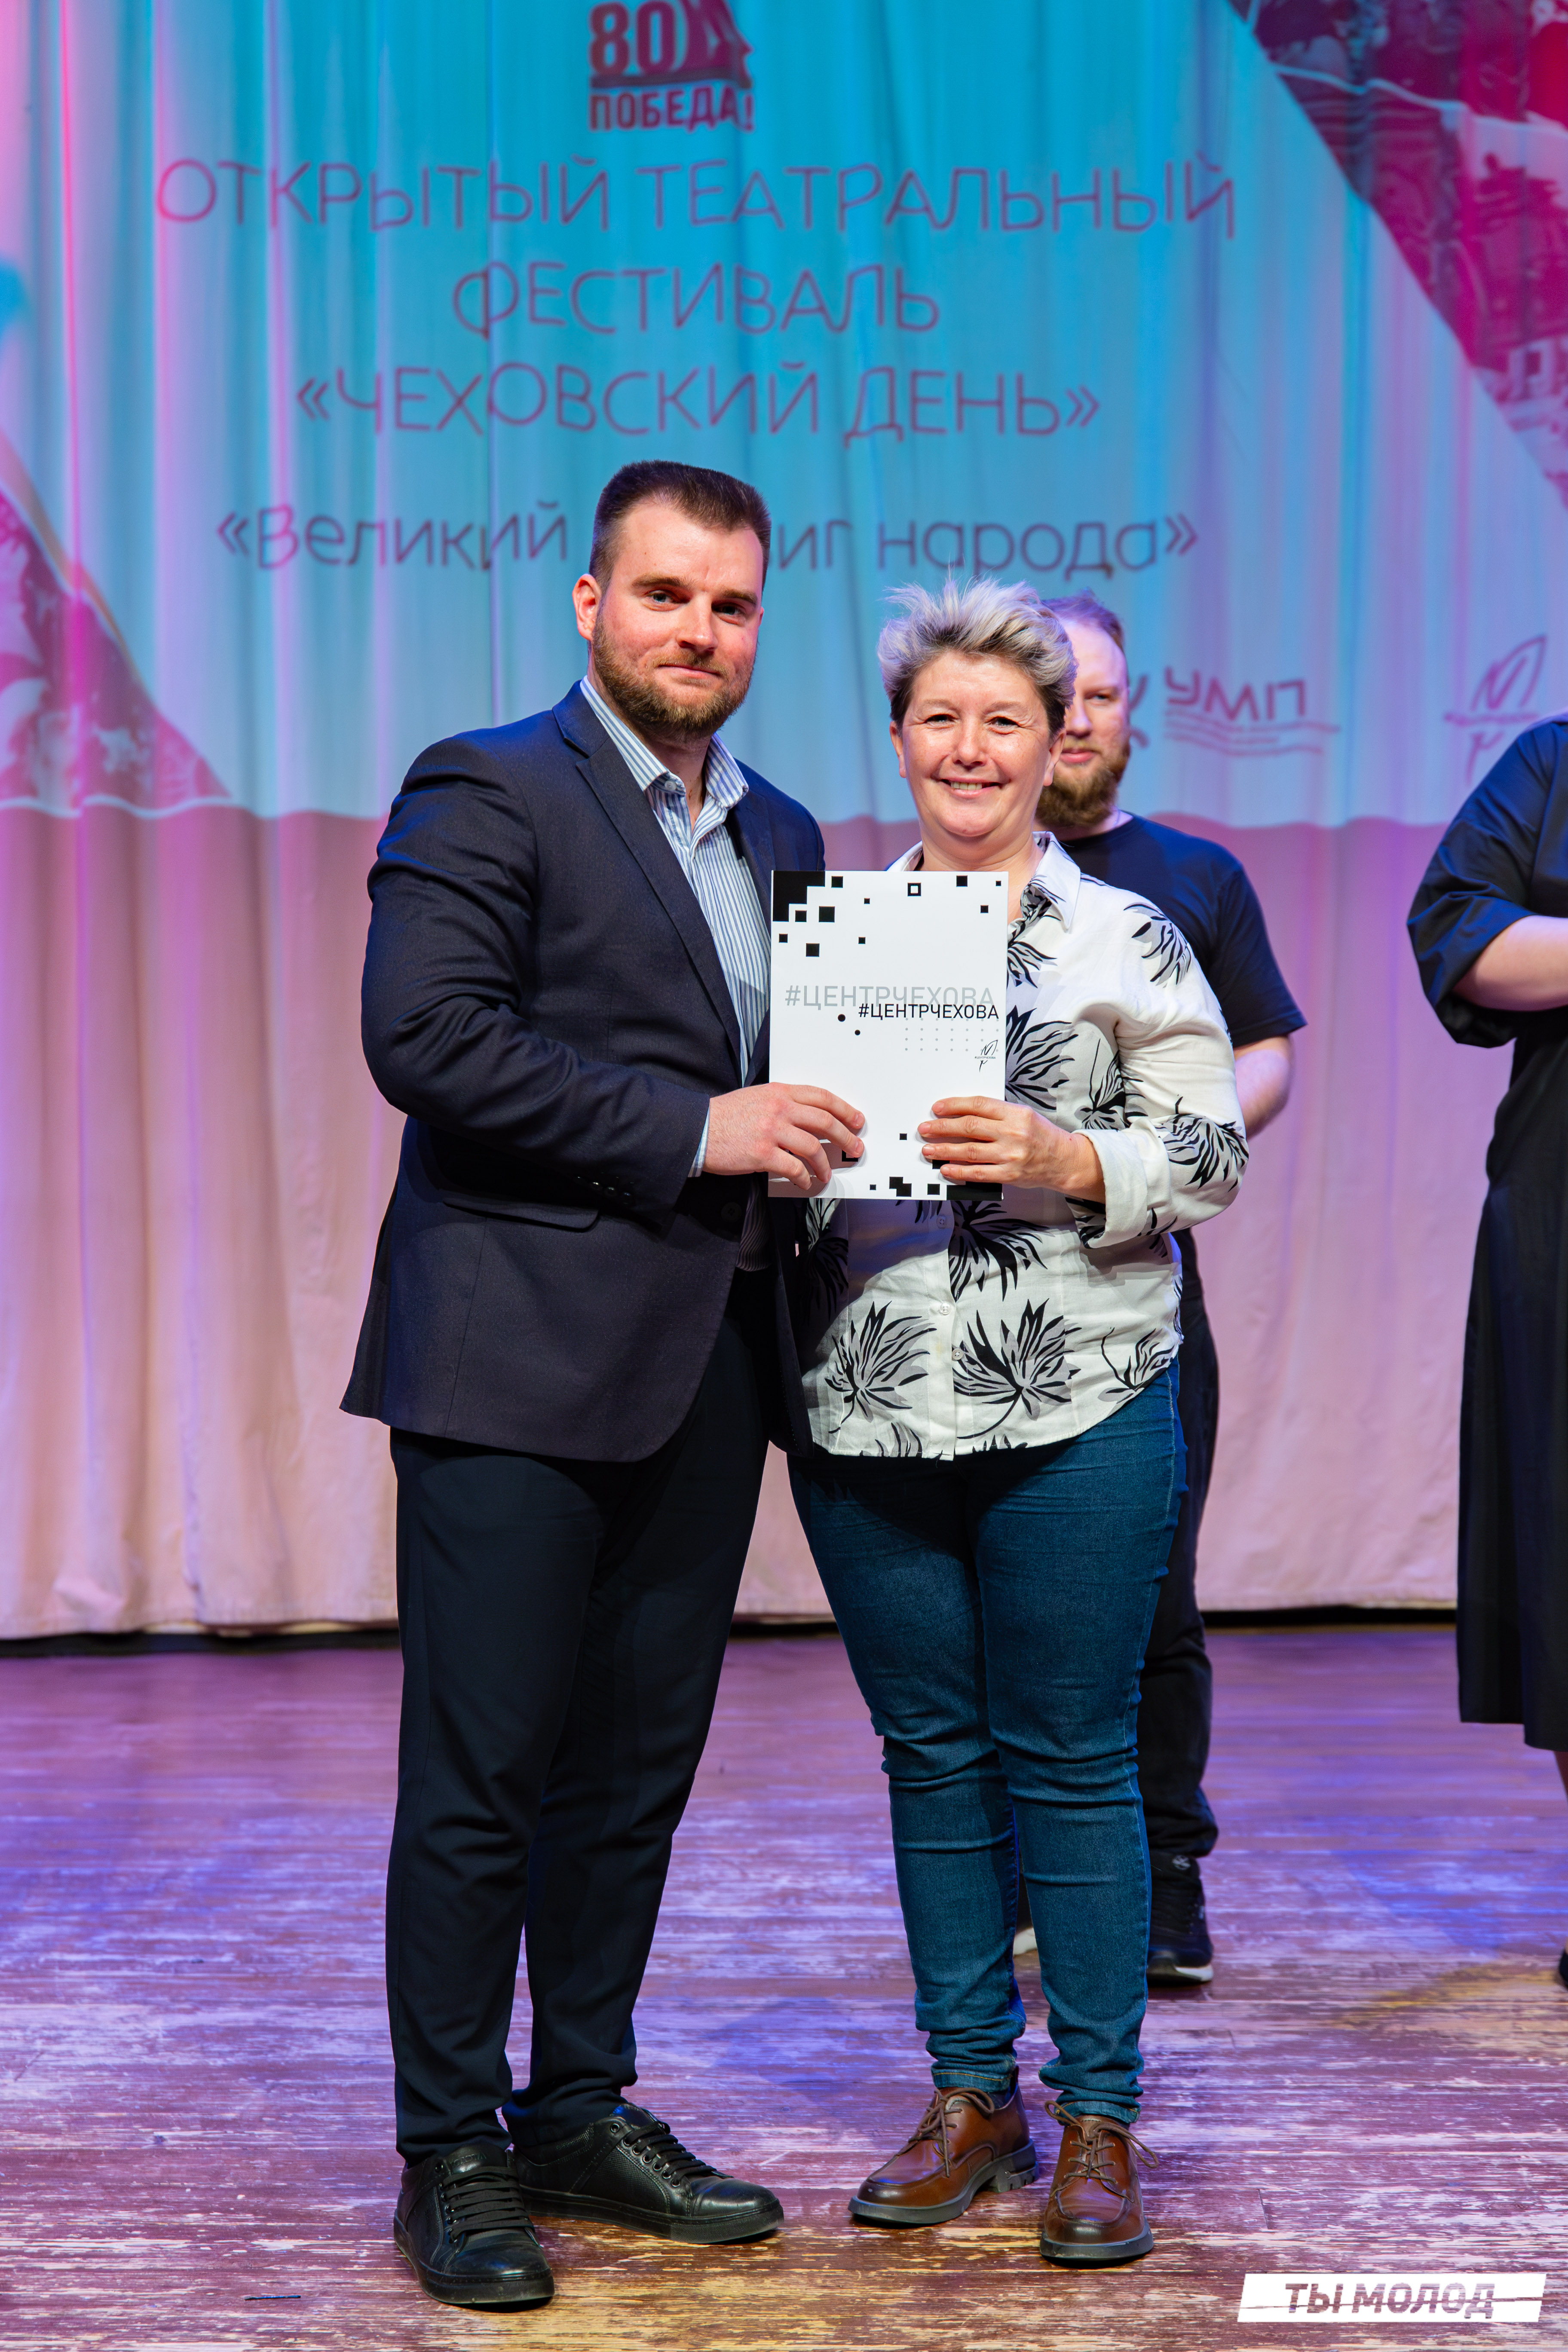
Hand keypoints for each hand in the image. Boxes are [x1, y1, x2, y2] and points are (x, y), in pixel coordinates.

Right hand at [704, 1083, 864, 1195]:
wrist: (699, 1129)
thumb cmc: (725, 1115)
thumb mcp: (757, 1097)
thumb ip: (783, 1102)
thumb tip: (809, 1118)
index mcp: (779, 1092)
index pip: (822, 1097)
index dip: (845, 1109)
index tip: (856, 1120)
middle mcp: (778, 1109)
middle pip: (825, 1122)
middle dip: (845, 1137)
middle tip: (855, 1148)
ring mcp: (771, 1131)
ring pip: (813, 1147)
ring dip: (824, 1164)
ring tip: (826, 1173)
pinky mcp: (762, 1154)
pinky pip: (794, 1168)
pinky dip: (804, 1178)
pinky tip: (805, 1182)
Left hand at [919, 1096, 1105, 1199]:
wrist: (1063, 1160)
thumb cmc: (1041, 1136)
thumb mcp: (1023, 1115)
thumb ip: (997, 1114)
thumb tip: (962, 1114)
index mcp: (1015, 1113)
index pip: (978, 1105)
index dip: (954, 1105)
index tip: (937, 1108)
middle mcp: (1012, 1132)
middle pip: (969, 1127)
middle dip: (942, 1128)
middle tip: (925, 1128)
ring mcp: (1010, 1155)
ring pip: (969, 1151)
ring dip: (944, 1150)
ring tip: (928, 1149)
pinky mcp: (1009, 1174)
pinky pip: (978, 1173)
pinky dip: (959, 1171)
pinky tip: (946, 1169)